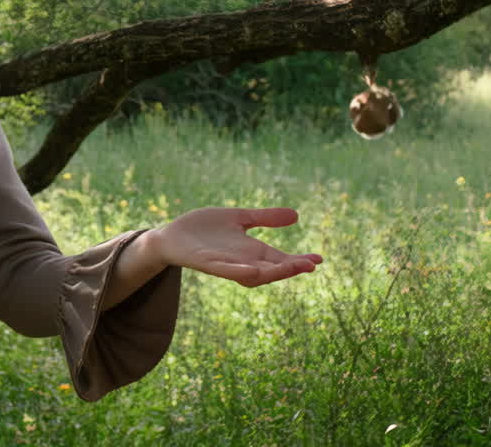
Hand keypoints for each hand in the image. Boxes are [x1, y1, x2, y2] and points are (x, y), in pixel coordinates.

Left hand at [149, 207, 321, 286]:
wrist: (171, 235)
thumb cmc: (203, 228)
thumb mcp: (239, 218)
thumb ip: (265, 218)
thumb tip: (296, 215)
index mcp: (251, 251)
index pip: (280, 259)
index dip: (298, 261)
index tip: (319, 259)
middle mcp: (241, 261)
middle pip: (271, 270)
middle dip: (291, 268)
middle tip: (311, 265)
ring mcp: (224, 264)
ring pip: (251, 274)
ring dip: (271, 272)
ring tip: (291, 267)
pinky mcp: (206, 263)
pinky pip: (224, 270)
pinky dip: (238, 270)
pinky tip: (252, 269)